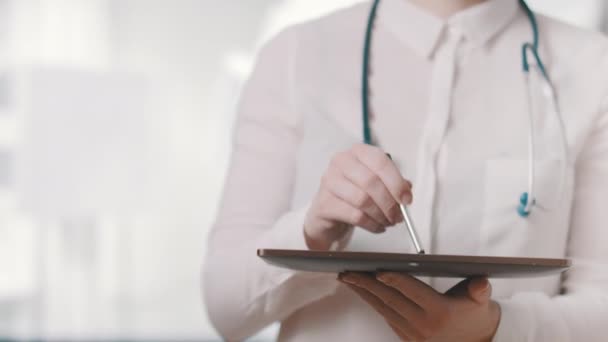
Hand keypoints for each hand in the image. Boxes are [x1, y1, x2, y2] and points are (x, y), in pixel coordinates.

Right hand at [303, 144, 412, 249]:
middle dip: (389, 203)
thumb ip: (394, 184)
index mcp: (358, 151)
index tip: (407, 199)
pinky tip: (377, 227)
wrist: (329, 211)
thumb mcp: (377, 183)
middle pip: (371, 181)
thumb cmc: (355, 193)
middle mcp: (341, 162)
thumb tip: (406, 192)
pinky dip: (371, 224)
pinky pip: (354, 216)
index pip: (380, 161)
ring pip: (362, 200)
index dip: (396, 182)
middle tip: (398, 216)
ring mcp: (329, 181)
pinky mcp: (324, 203)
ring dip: (381, 215)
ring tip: (388, 222)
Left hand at [338, 272, 500, 341]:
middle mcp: (423, 325)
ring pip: (383, 309)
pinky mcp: (407, 338)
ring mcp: (413, 334)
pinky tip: (363, 292)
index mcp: (440, 312)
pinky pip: (386, 317)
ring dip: (364, 293)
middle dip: (366, 284)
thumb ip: (480, 290)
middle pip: (390, 300)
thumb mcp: (482, 300)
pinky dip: (373, 303)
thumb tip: (481, 283)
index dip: (395, 280)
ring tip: (348, 279)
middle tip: (348, 271)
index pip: (412, 291)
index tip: (378, 270)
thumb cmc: (476, 314)